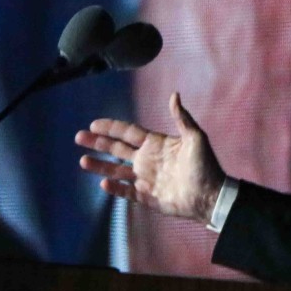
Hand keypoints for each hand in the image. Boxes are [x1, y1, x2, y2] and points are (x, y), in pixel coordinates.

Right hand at [76, 93, 225, 223]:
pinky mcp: (147, 197)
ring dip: (100, 166)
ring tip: (83, 161)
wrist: (211, 196)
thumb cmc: (206, 166)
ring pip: (117, 170)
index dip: (111, 128)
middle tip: (79, 138)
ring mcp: (146, 179)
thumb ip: (181, 118)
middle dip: (98, 143)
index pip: (128, 133)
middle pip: (116, 149)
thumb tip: (174, 94)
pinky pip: (126, 191)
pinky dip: (115, 188)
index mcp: (155, 144)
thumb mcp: (196, 138)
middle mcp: (147, 160)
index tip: (93, 124)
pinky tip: (103, 182)